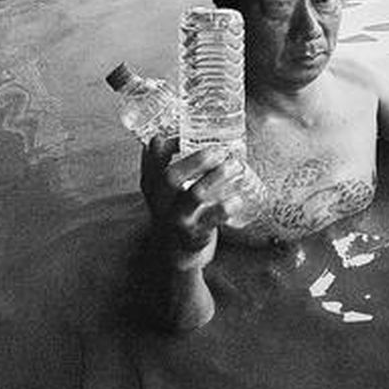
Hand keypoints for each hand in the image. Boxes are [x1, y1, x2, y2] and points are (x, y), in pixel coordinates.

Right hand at [139, 136, 245, 270]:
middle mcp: (161, 202)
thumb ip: (167, 163)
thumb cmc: (176, 210)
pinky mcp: (194, 235)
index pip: (152, 160)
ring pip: (194, 195)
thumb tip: (168, 134)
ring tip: (236, 165)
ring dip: (217, 177)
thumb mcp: (166, 188)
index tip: (186, 134)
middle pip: (170, 177)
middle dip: (197, 160)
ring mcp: (177, 219)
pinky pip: (211, 220)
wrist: (175, 254)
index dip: (167, 144)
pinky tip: (237, 198)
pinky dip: (225, 208)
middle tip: (219, 149)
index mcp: (152, 186)